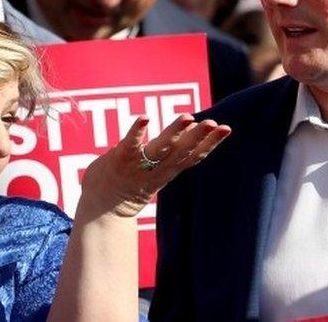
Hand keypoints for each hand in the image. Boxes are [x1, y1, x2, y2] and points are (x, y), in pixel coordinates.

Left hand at [79, 115, 230, 217]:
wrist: (100, 210)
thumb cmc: (128, 187)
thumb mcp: (155, 174)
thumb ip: (170, 157)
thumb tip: (187, 135)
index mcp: (167, 171)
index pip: (193, 156)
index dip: (210, 143)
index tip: (227, 129)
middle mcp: (157, 169)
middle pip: (182, 152)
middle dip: (199, 137)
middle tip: (215, 123)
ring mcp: (138, 164)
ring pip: (160, 148)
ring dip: (174, 132)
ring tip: (188, 117)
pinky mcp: (120, 159)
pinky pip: (130, 144)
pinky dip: (138, 131)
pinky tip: (145, 118)